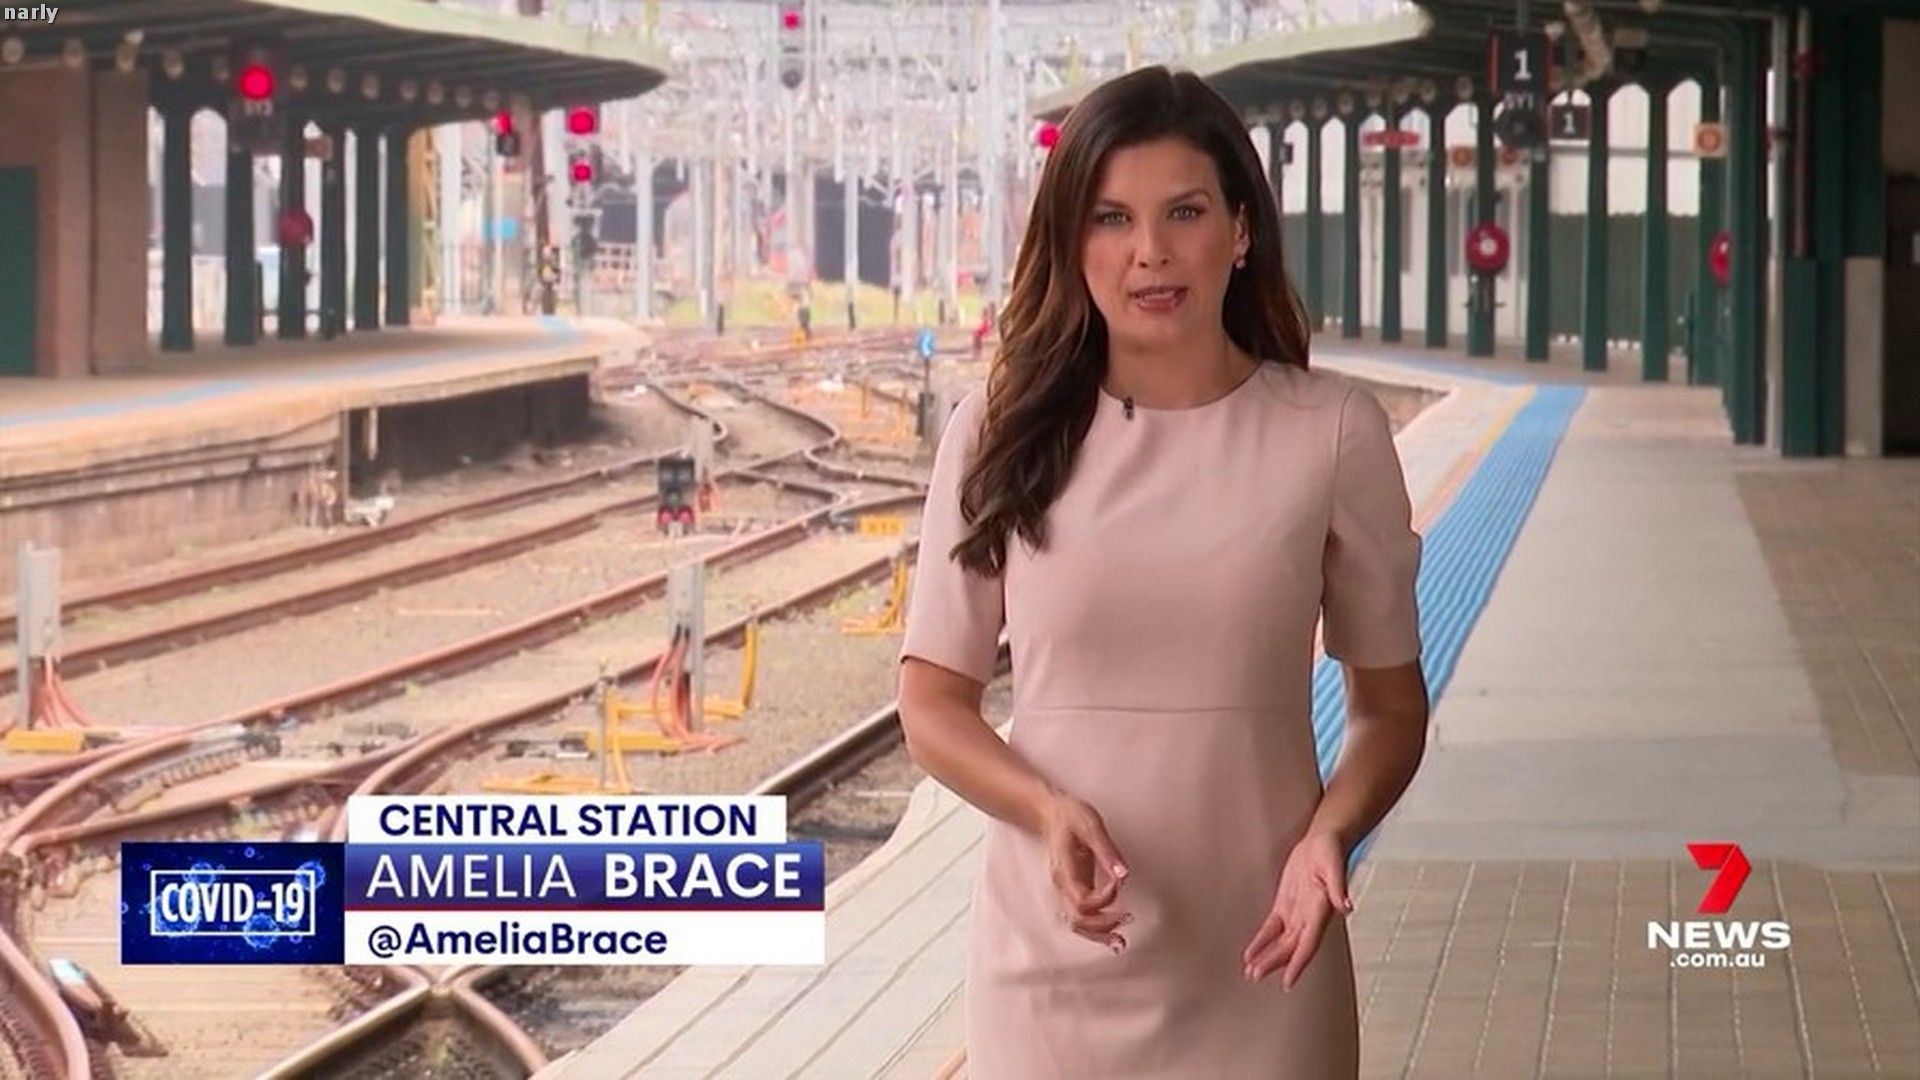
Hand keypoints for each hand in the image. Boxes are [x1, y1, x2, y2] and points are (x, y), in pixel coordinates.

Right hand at [1037, 792, 1131, 952]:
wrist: (1050, 814)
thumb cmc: (1070, 817)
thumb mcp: (1091, 827)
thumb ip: (1108, 852)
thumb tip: (1124, 876)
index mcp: (1065, 872)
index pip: (1083, 900)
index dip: (1105, 897)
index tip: (1120, 881)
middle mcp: (1063, 886)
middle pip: (1078, 920)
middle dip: (1104, 925)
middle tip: (1128, 917)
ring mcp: (1067, 891)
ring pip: (1078, 924)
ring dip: (1100, 934)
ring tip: (1121, 941)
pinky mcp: (1075, 891)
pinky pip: (1082, 917)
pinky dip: (1097, 929)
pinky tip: (1112, 934)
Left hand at [1241, 829, 1353, 988]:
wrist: (1324, 839)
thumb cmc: (1330, 849)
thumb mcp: (1333, 864)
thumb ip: (1338, 885)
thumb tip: (1346, 906)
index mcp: (1320, 910)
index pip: (1308, 943)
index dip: (1298, 963)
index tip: (1288, 982)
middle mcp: (1309, 916)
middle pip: (1291, 947)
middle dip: (1274, 963)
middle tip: (1255, 977)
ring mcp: (1297, 912)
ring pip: (1281, 942)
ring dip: (1267, 957)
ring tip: (1252, 972)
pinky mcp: (1286, 904)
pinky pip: (1272, 928)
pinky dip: (1262, 941)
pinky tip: (1251, 953)